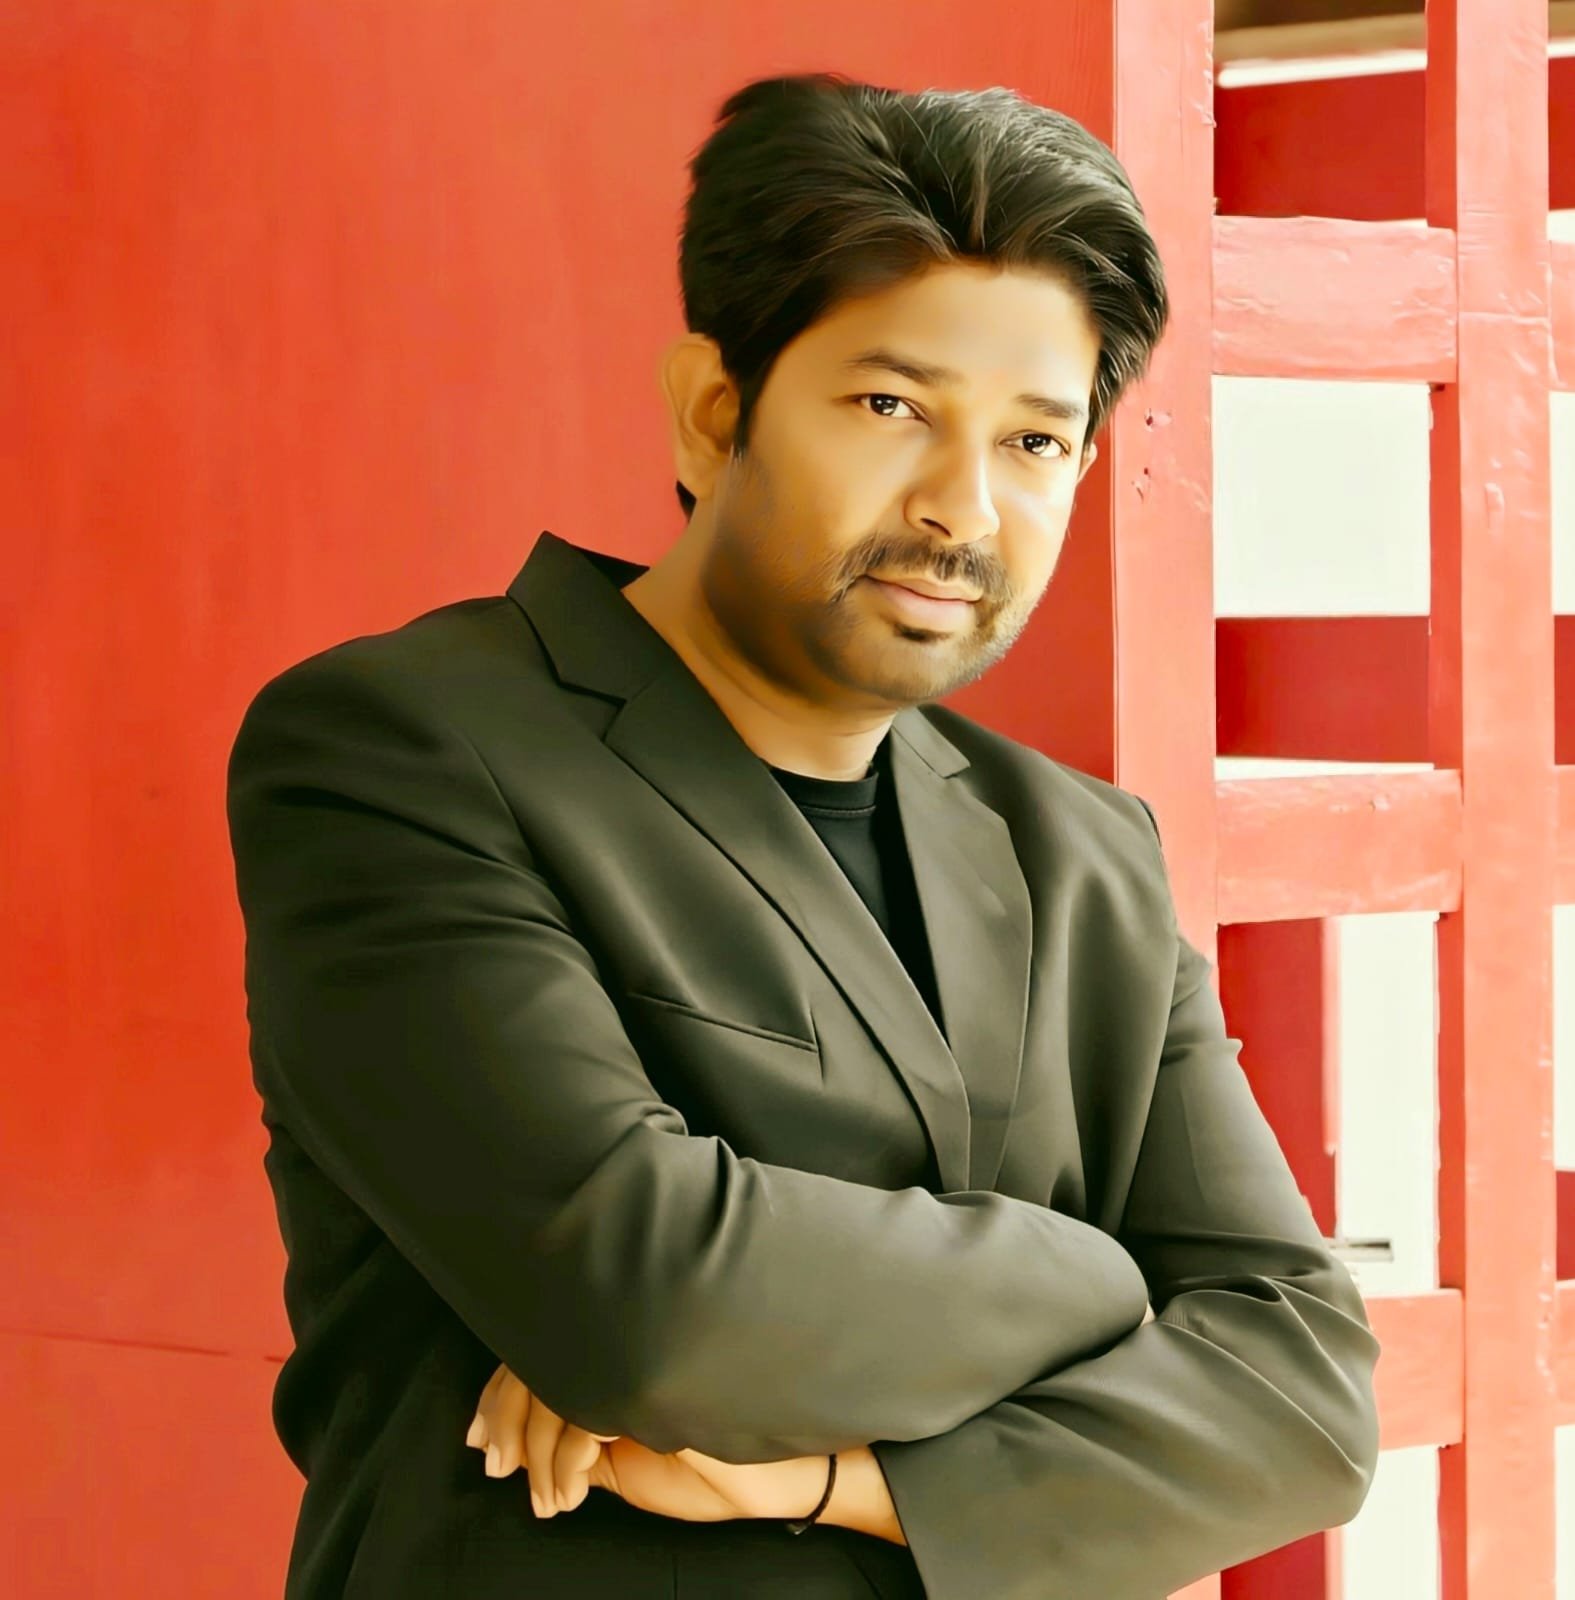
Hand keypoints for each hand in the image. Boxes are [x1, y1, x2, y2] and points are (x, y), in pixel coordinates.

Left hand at [467, 1364, 830, 1523]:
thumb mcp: (627, 1461)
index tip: (480, 1440)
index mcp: (617, 1353)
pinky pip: (584, 1413)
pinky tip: (569, 1492)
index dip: (501, 1394)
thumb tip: (524, 1446)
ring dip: (538, 1456)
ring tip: (547, 1498)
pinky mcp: (655, 1385)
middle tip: (498, 1467)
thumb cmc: (710, 1470)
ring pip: (554, 1386)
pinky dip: (564, 1462)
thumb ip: (583, 1441)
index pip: (541, 1351)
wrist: (772, 1480)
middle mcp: (626, 1343)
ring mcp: (642, 1358)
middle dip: (506, 1420)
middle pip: (538, 1358)